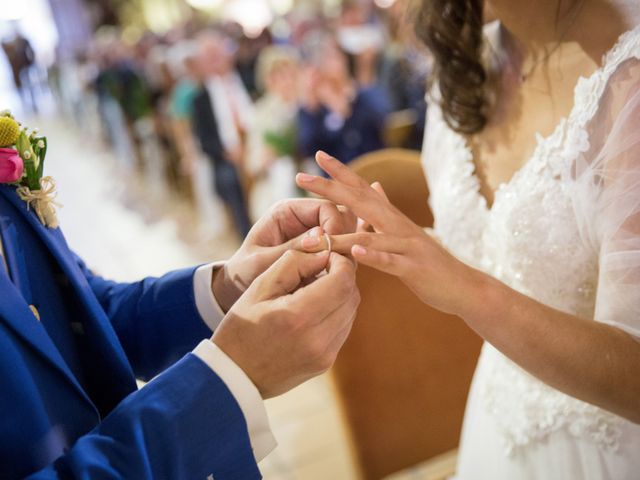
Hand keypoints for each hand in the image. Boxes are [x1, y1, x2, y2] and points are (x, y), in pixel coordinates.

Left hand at [212, 198, 357, 311]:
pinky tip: (337, 279)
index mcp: (287, 211)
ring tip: (338, 274)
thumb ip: (291, 249)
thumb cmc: (244, 273)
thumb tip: (322, 237)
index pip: (326, 207)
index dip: (335, 227)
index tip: (334, 252)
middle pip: (342, 217)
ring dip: (346, 253)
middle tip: (341, 265)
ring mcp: (316, 236)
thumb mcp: (262, 262)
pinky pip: (342, 253)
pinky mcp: (321, 253)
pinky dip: (344, 264)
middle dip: (345, 240)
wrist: (238, 289)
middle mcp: (305, 218)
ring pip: (347, 236)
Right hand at [212, 250, 359, 397]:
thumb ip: (294, 263)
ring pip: (351, 312)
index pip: (343, 281)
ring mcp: (324, 355)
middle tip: (321, 269)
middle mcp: (318, 339)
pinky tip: (313, 310)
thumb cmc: (242, 325)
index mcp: (299, 316)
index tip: (327, 255)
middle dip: (342, 277)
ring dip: (340, 295)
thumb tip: (324, 253)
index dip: (341, 262)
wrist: (234, 375)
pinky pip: (343, 329)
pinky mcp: (325, 363)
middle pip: (351, 296)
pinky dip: (335, 313)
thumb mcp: (260, 286)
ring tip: (314, 290)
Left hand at [296, 151, 480, 315]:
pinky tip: (355, 253)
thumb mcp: (404, 232)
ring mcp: (406, 245)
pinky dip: (372, 256)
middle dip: (330, 188)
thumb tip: (374, 184)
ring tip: (313, 236)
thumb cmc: (429, 263)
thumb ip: (387, 209)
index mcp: (392, 218)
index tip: (317, 156)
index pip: (362, 189)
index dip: (340, 172)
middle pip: (360, 201)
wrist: (463, 287)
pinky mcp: (413, 267)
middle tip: (301, 176)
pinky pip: (390, 261)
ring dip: (339, 236)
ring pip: (369, 235)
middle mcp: (397, 225)